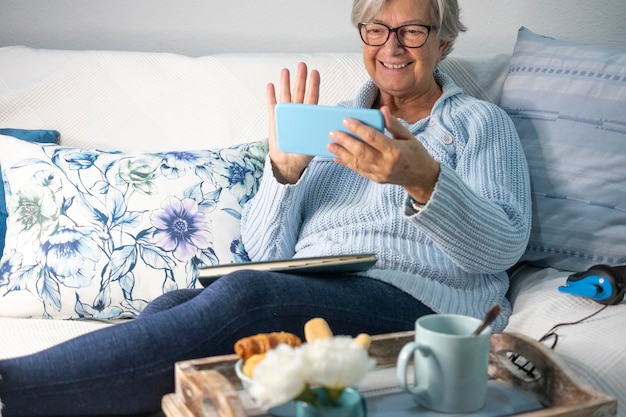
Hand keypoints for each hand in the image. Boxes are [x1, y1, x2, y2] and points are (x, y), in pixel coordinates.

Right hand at [266, 62, 319, 183]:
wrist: (288, 163)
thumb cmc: (303, 153)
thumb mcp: (314, 143)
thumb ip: (320, 134)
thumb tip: (334, 129)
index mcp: (308, 117)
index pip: (312, 98)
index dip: (313, 86)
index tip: (315, 73)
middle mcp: (297, 113)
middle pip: (298, 93)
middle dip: (300, 79)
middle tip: (302, 66)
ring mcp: (285, 115)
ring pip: (285, 96)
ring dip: (285, 83)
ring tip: (286, 71)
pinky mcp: (274, 120)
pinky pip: (272, 106)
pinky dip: (271, 96)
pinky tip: (271, 85)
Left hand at [328, 106, 439, 202]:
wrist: (421, 178)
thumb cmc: (416, 154)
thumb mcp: (409, 137)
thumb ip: (394, 125)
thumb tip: (382, 110)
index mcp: (395, 151)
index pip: (373, 137)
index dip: (358, 128)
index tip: (346, 120)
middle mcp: (386, 164)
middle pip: (361, 151)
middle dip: (345, 141)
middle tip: (333, 132)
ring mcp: (380, 173)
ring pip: (356, 162)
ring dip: (341, 153)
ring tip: (330, 144)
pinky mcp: (375, 179)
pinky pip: (358, 171)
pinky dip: (346, 164)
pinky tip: (336, 157)